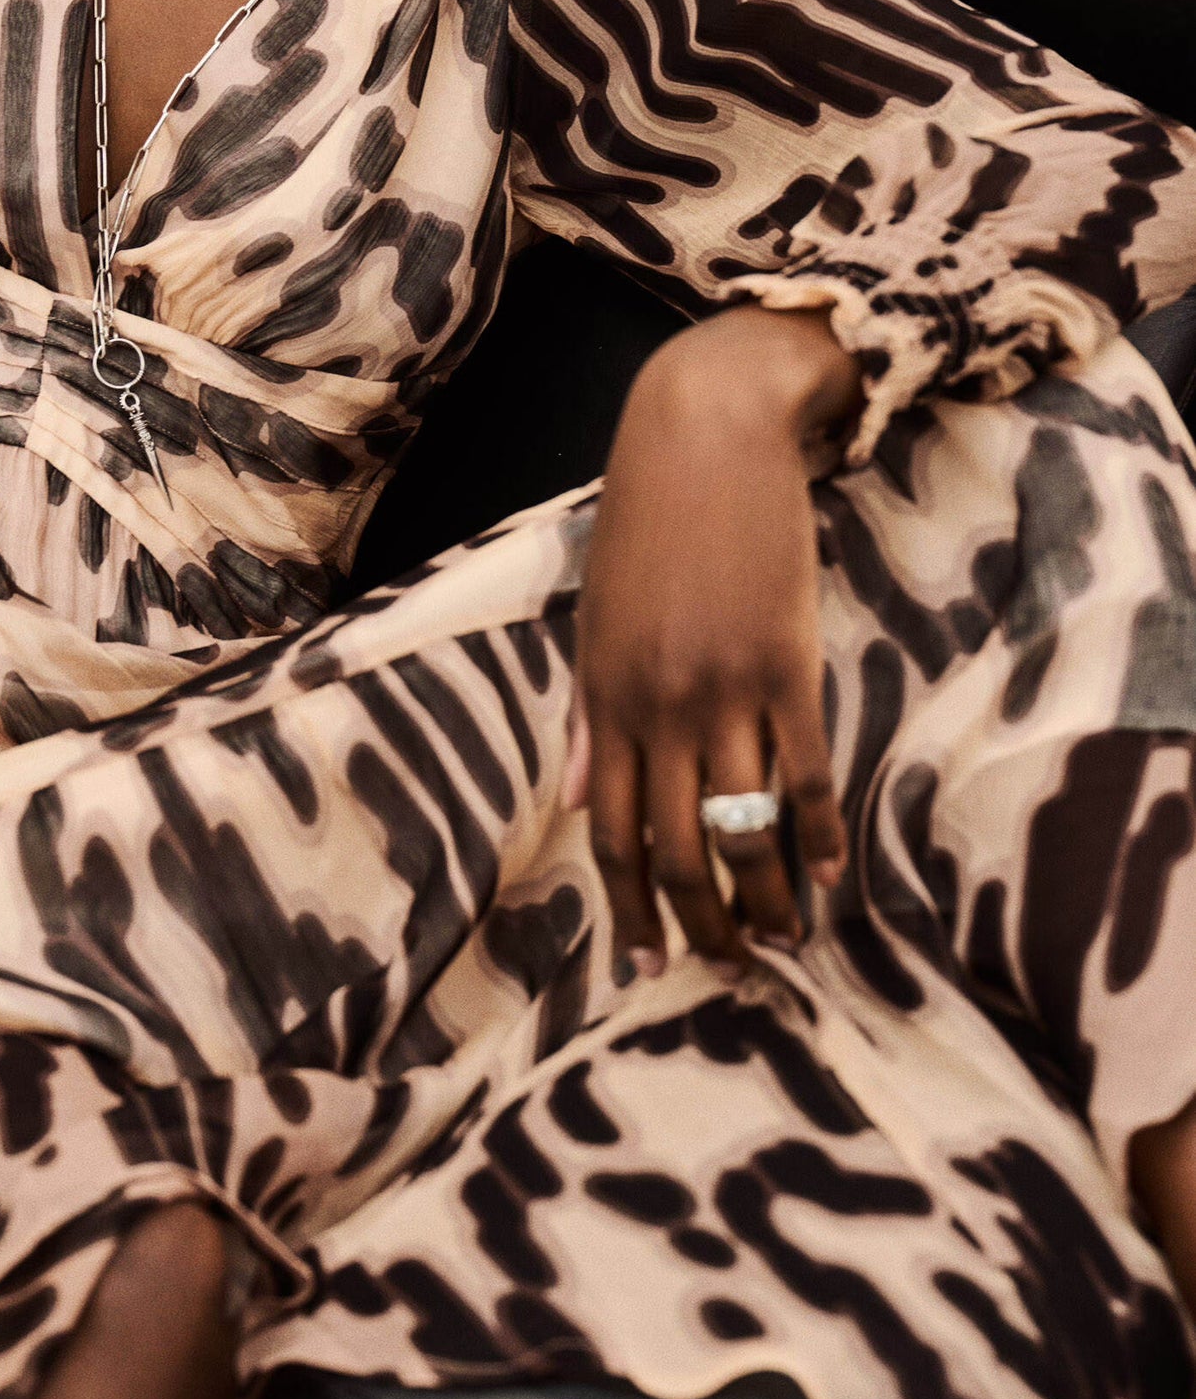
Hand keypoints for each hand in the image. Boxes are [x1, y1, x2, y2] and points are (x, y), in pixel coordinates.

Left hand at [567, 305, 859, 976]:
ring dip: (766, 896)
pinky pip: (804, 772)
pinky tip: (829, 872)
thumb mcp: (597, 619)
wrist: (707, 434)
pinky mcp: (788, 663)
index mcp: (604, 699)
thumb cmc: (646, 524)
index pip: (608, 832)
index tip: (649, 959)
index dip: (631, 907)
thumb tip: (568, 800)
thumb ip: (585, 715)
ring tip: (785, 938)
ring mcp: (724, 689)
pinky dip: (817, 832)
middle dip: (701, 921)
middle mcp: (657, 707)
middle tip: (728, 964)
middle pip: (674, 848)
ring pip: (742, 827)